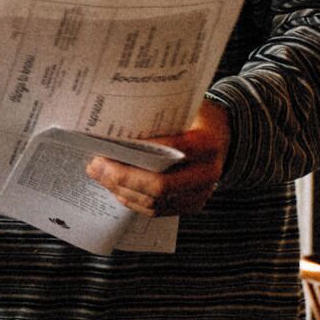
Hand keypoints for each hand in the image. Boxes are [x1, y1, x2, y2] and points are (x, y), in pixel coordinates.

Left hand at [87, 100, 230, 218]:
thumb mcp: (184, 110)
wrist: (224, 136)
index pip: (172, 151)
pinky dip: (133, 200)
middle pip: (160, 185)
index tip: (107, 150)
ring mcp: (200, 194)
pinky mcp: (191, 205)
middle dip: (122, 178)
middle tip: (95, 166)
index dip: (139, 153)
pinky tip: (116, 188)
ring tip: (100, 176)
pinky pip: (157, 209)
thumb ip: (158, 119)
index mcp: (208, 144)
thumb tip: (113, 126)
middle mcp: (207, 174)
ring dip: (123, 190)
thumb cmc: (196, 119)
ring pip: (155, 201)